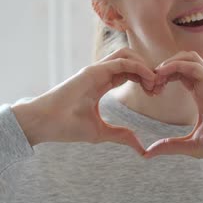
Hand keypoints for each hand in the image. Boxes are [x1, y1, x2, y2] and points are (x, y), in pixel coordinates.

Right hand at [12, 48, 155, 154]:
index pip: (128, 72)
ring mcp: (96, 70)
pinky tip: (149, 79)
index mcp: (100, 83)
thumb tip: (140, 147)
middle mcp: (99, 73)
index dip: (144, 79)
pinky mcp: (93, 71)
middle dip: (148, 69)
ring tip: (154, 82)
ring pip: (127, 54)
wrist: (45, 123)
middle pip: (130, 59)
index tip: (154, 94)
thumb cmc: (66, 127)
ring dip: (144, 65)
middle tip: (158, 88)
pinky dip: (139, 67)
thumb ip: (120, 135)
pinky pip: (122, 61)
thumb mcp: (100, 132)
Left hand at [143, 51, 202, 172]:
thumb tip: (148, 153)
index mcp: (201, 93)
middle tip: (151, 84)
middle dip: (163, 67)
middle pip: (182, 59)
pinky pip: (193, 65)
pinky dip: (175, 65)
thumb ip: (170, 146)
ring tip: (156, 77)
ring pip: (188, 56)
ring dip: (169, 62)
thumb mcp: (192, 145)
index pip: (179, 73)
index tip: (152, 92)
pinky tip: (162, 74)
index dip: (163, 77)